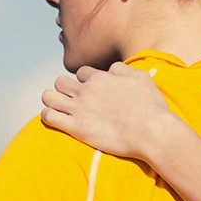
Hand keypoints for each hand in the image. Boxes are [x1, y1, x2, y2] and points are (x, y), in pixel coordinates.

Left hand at [40, 63, 178, 162]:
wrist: (151, 132)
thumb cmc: (151, 107)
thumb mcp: (141, 78)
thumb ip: (123, 69)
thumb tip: (111, 69)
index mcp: (100, 77)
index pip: (81, 73)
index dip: (85, 82)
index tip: (92, 92)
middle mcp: (86, 90)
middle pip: (61, 82)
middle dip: (65, 89)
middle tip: (75, 101)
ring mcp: (79, 109)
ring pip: (49, 96)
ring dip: (52, 100)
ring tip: (60, 108)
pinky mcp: (76, 128)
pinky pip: (49, 116)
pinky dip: (48, 116)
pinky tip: (56, 119)